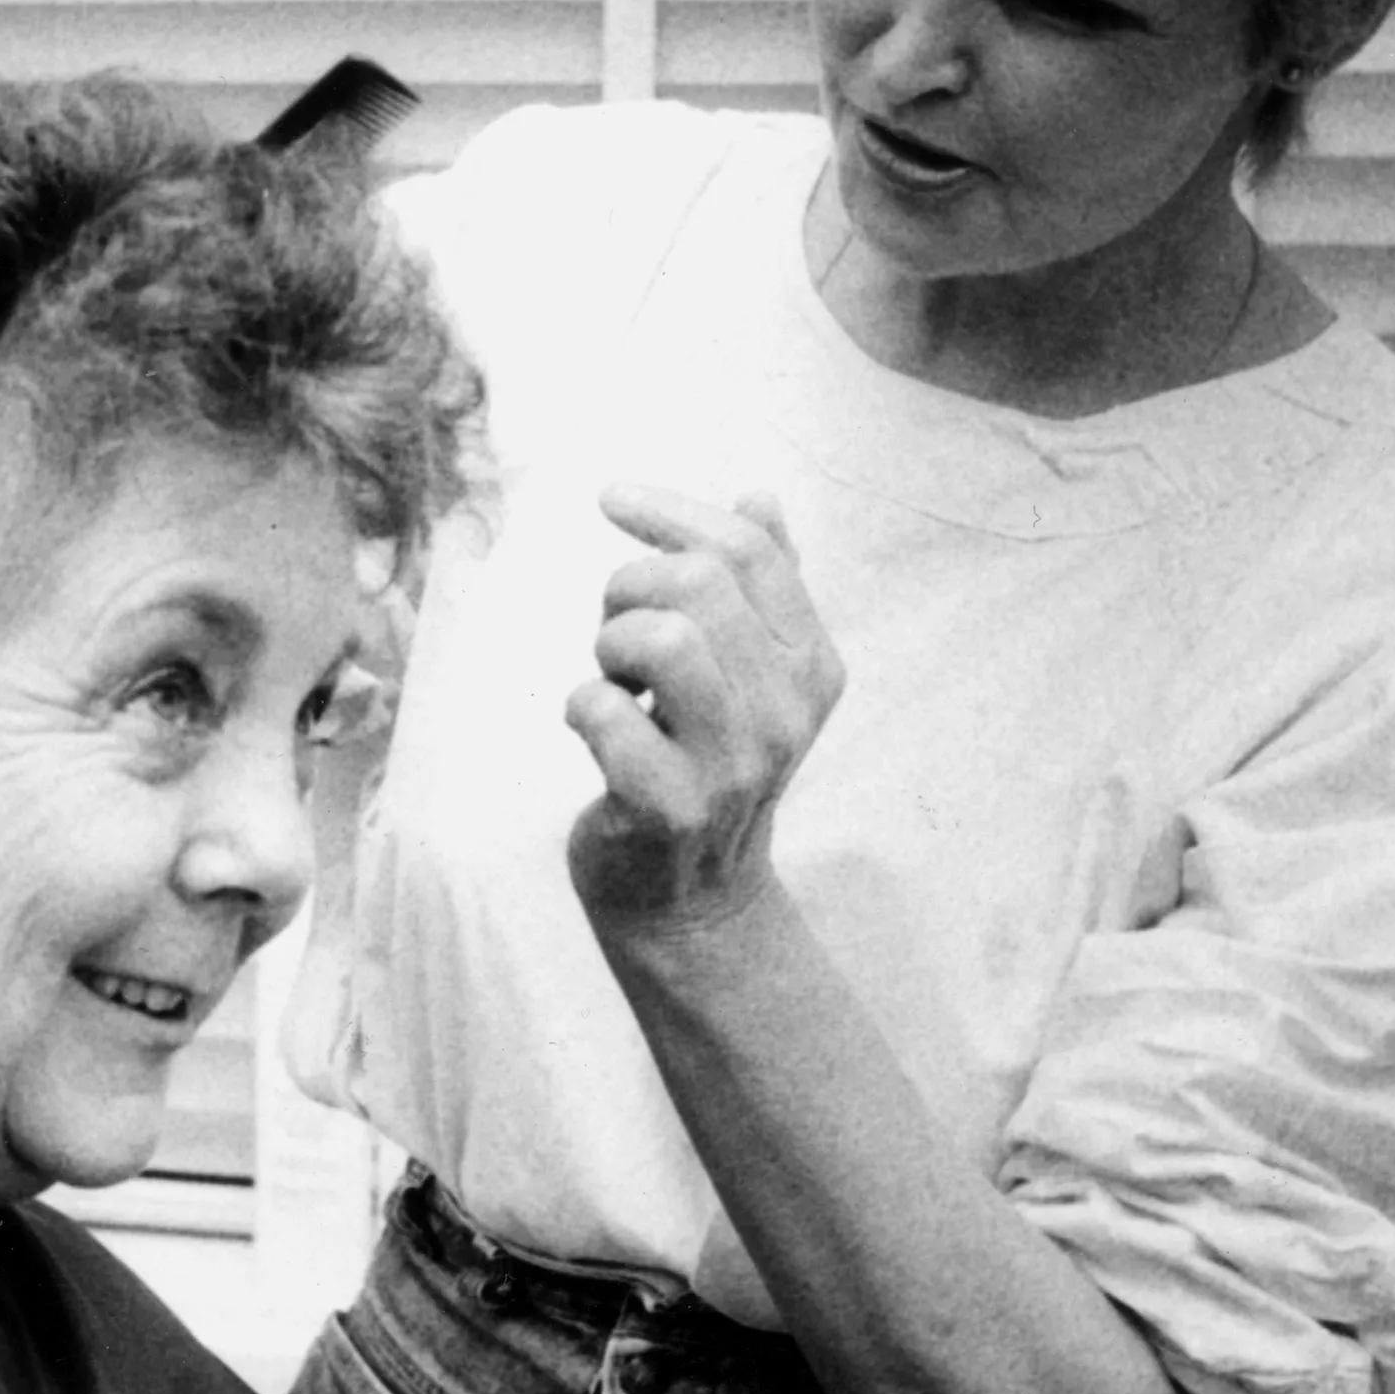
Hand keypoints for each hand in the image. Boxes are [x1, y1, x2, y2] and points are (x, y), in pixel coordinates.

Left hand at [564, 485, 844, 933]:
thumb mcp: (753, 674)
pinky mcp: (670, 810)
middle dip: (630, 587)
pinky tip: (592, 728)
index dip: (671, 509)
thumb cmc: (707, 764)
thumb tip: (759, 493)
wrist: (692, 900)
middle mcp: (787, 712)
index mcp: (813, 664)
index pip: (749, 549)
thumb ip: (764, 586)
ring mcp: (733, 764)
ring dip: (609, 644)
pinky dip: (581, 706)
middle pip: (698, 583)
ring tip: (614, 679)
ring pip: (663, 637)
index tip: (612, 499)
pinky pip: (606, 715)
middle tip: (617, 635)